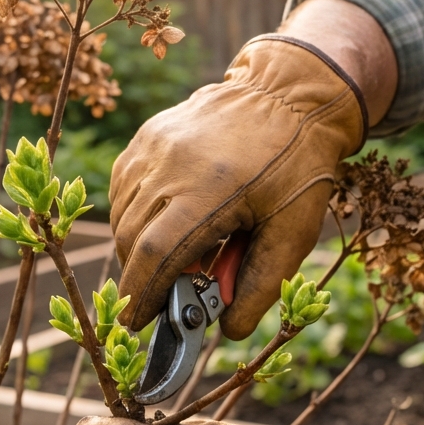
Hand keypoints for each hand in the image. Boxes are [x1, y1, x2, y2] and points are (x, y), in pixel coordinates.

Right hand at [109, 35, 366, 335]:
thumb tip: (229, 330)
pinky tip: (163, 224)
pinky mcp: (150, 133)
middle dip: (140, 278)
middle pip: (133, 238)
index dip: (143, 295)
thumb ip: (262, 285)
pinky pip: (125, 186)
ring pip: (123, 214)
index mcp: (212, 189)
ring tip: (173, 260)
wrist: (293, 94)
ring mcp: (155, 144)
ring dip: (137, 248)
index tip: (136, 324)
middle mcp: (173, 163)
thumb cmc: (300, 166)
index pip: (157, 255)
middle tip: (162, 298)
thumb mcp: (295, 232)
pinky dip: (134, 215)